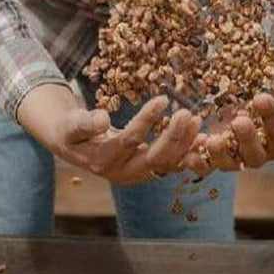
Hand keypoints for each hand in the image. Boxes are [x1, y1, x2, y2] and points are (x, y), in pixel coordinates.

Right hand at [17, 84, 201, 183]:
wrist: (73, 146)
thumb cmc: (70, 131)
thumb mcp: (71, 125)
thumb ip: (84, 122)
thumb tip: (102, 118)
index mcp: (103, 161)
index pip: (130, 140)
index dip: (147, 120)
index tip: (163, 99)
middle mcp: (123, 172)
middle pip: (154, 159)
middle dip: (174, 137)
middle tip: (188, 114)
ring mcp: (137, 174)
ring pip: (167, 164)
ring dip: (185, 145)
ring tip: (198, 122)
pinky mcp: (147, 170)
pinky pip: (171, 163)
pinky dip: (187, 151)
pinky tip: (202, 138)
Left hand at [184, 78, 273, 175]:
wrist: (237, 119)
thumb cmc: (259, 111)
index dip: (270, 116)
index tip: (262, 97)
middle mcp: (257, 156)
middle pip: (254, 153)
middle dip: (247, 138)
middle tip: (239, 120)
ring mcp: (234, 161)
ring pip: (228, 163)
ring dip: (219, 153)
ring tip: (212, 140)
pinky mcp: (212, 162)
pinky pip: (204, 168)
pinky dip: (196, 162)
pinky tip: (189, 154)